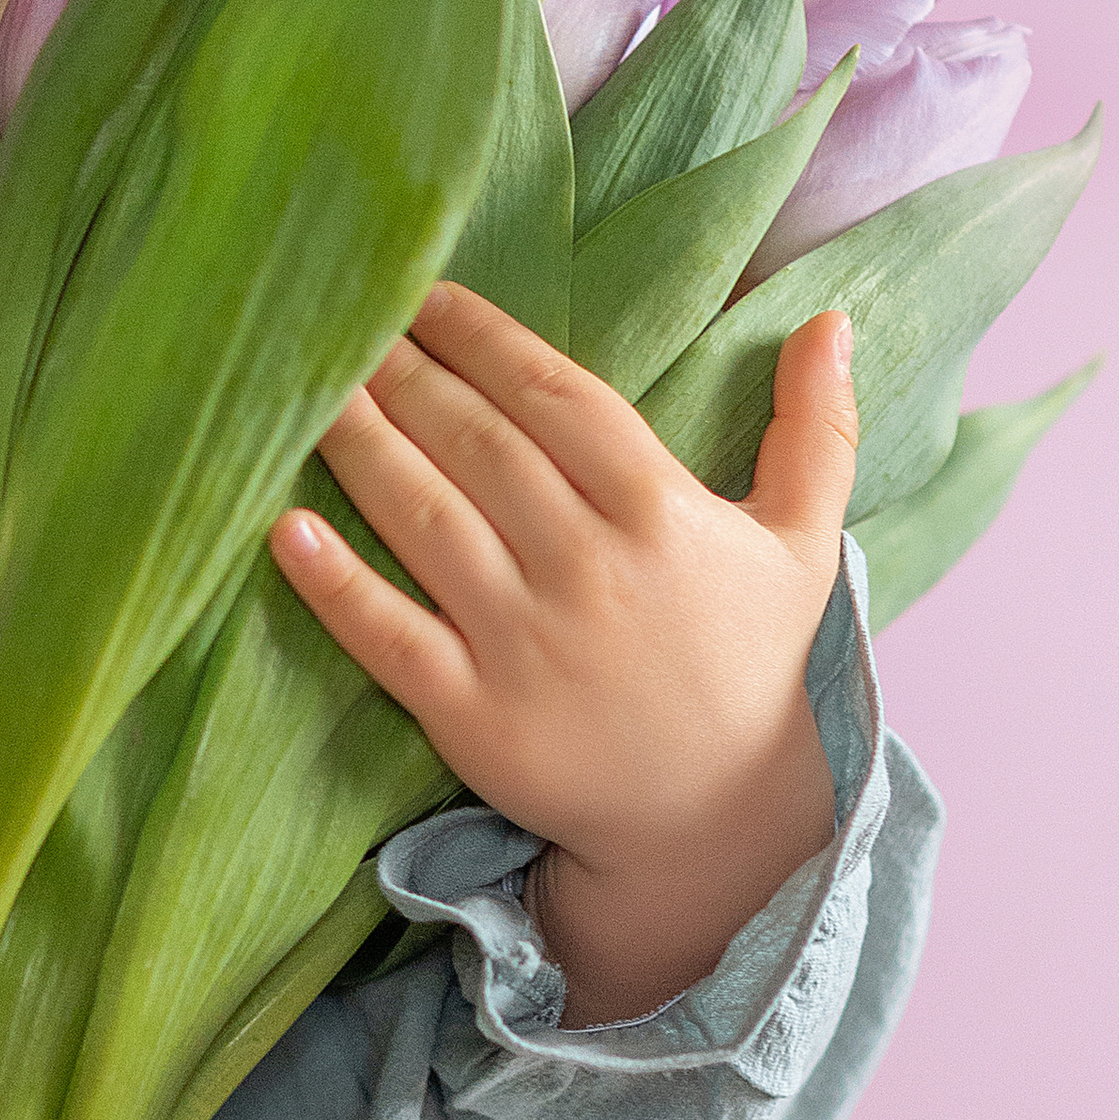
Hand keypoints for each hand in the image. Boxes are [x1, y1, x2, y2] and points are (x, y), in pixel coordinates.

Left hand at [269, 279, 858, 1026]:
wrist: (716, 822)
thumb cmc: (750, 665)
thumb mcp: (804, 545)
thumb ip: (817, 429)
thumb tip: (833, 318)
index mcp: (659, 513)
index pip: (554, 395)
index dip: (482, 338)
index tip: (426, 296)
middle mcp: (587, 568)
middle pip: (477, 444)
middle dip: (405, 374)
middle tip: (345, 321)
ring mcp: (525, 643)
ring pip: (425, 520)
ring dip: (360, 446)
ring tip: (307, 388)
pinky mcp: (473, 715)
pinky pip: (389, 637)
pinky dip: (335, 585)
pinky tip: (285, 529)